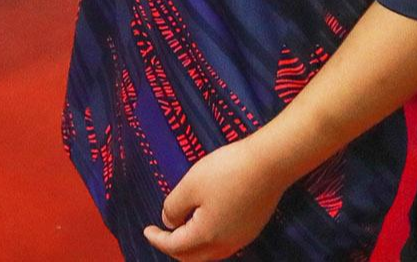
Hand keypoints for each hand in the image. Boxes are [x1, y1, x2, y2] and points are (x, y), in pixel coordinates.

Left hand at [144, 136, 291, 260]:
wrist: (269, 163)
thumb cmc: (226, 171)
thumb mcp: (191, 185)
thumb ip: (174, 207)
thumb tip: (170, 222)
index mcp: (206, 236)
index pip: (175, 246)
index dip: (157, 239)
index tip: (147, 230)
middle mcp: (225, 245)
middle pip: (192, 257)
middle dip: (173, 248)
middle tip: (161, 233)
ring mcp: (241, 238)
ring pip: (209, 253)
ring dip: (191, 246)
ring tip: (180, 228)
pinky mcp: (251, 228)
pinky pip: (223, 243)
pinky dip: (207, 240)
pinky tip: (204, 223)